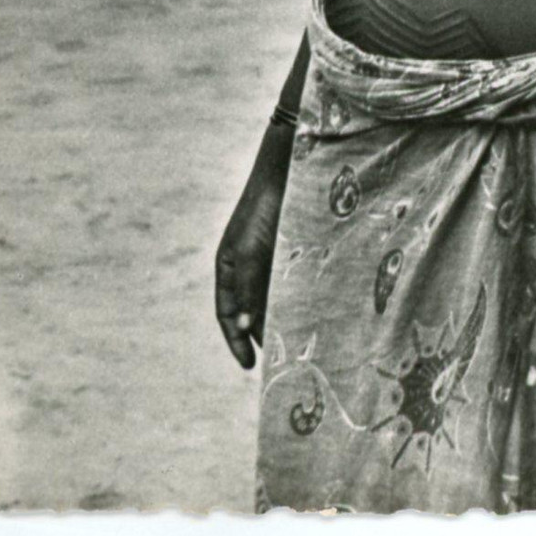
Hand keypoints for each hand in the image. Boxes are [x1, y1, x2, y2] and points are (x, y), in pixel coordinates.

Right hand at [215, 125, 292, 368]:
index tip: (249, 365)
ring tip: (295, 343)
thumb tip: (242, 328)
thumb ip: (247, 288)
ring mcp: (268, 259)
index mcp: (227, 266)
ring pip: (272, 299)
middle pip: (250, 309)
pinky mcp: (291, 252)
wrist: (291, 170)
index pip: (226, 313)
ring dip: (281, 319)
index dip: (235, 340)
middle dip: (261, 333)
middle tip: (278, 360)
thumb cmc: (264, 208)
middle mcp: (246, 266)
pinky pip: (290, 284)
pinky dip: (296, 300)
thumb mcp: (251, 251)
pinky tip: (309, 314)